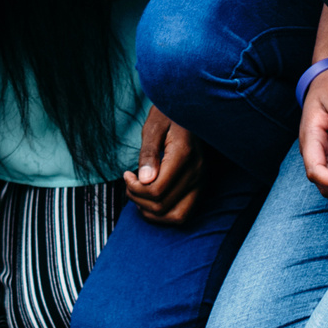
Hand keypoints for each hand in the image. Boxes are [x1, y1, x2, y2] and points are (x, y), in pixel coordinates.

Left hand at [123, 107, 206, 225]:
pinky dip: (163, 214)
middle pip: (162, 206)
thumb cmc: (168, 115)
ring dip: (151, 211)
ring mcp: (200, 182)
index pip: (156, 190)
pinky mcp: (199, 187)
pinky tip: (150, 198)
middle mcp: (197, 173)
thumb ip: (148, 153)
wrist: (190, 110)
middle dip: (138, 199)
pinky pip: (183, 214)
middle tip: (129, 182)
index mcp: (184, 155)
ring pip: (175, 217)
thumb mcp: (153, 127)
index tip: (126, 174)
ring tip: (138, 192)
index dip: (135, 188)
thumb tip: (144, 181)